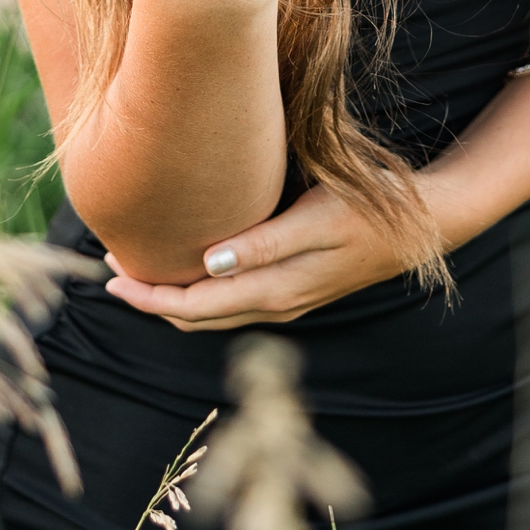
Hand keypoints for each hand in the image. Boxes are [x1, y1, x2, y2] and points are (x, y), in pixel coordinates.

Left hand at [102, 184, 408, 329]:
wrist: (421, 225)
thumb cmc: (368, 211)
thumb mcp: (317, 220)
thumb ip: (264, 244)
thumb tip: (208, 265)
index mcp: (275, 290)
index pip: (194, 307)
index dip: (148, 296)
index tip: (109, 275)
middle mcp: (276, 303)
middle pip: (197, 318)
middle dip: (150, 299)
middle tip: (108, 268)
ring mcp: (287, 300)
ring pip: (214, 314)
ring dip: (172, 297)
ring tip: (136, 268)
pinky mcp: (295, 288)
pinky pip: (232, 303)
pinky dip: (200, 292)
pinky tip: (188, 267)